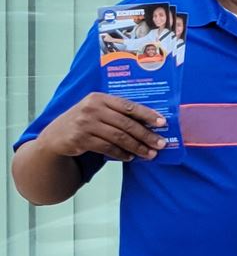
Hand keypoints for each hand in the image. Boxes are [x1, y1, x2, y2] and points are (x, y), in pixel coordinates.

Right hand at [39, 92, 166, 163]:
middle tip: (161, 144)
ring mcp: (85, 124)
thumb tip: (148, 124)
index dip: (147, 114)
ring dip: (137, 147)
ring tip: (150, 154)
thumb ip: (116, 113)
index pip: (128, 106)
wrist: (54, 136)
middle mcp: (91, 109)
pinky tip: (130, 157)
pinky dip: (121, 154)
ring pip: (119, 137)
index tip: (163, 122)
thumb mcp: (96, 111)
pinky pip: (107, 148)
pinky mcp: (80, 139)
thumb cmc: (82, 122)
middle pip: (126, 123)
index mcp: (99, 98)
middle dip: (146, 135)